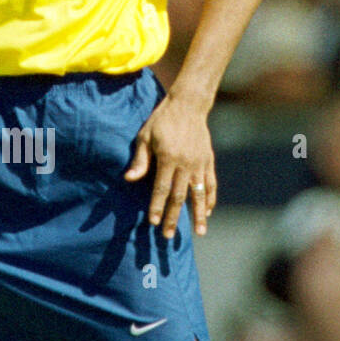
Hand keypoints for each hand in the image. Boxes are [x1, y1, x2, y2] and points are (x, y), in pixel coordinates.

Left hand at [125, 94, 215, 236]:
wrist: (188, 105)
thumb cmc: (162, 120)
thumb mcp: (145, 136)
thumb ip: (140, 160)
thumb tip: (129, 179)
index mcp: (168, 157)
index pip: (162, 188)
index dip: (157, 206)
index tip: (153, 222)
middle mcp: (186, 163)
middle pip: (179, 196)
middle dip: (174, 217)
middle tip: (169, 235)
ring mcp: (199, 163)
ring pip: (199, 194)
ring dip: (199, 215)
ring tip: (200, 232)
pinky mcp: (208, 160)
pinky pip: (210, 184)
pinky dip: (209, 199)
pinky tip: (208, 212)